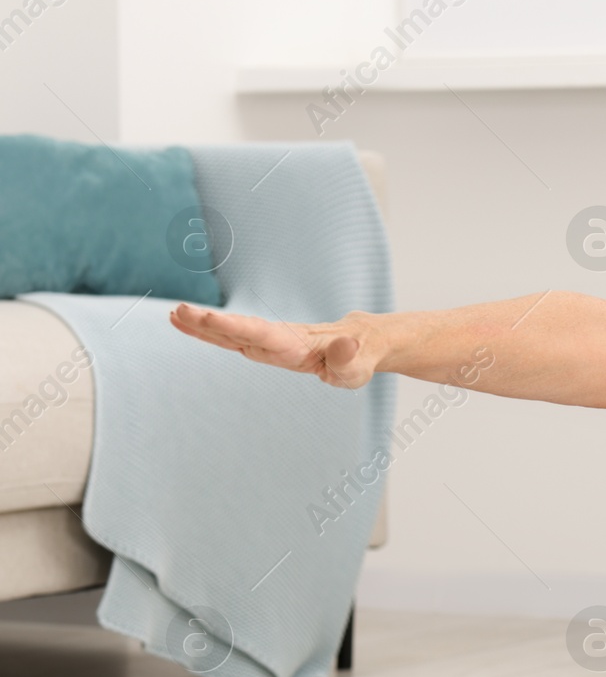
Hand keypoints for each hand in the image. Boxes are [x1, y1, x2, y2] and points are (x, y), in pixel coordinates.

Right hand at [169, 303, 380, 388]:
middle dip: (211, 323)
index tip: (212, 319)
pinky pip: (232, 339)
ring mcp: (269, 341)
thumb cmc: (360, 359)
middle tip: (180, 311)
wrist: (361, 343)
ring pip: (231, 333)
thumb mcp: (358, 365)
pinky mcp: (264, 347)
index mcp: (296, 343)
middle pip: (240, 329)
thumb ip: (348, 358)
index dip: (237, 327)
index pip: (263, 334)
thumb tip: (347, 345)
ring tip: (172, 315)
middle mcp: (278, 338)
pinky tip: (184, 324)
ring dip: (202, 326)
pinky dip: (208, 333)